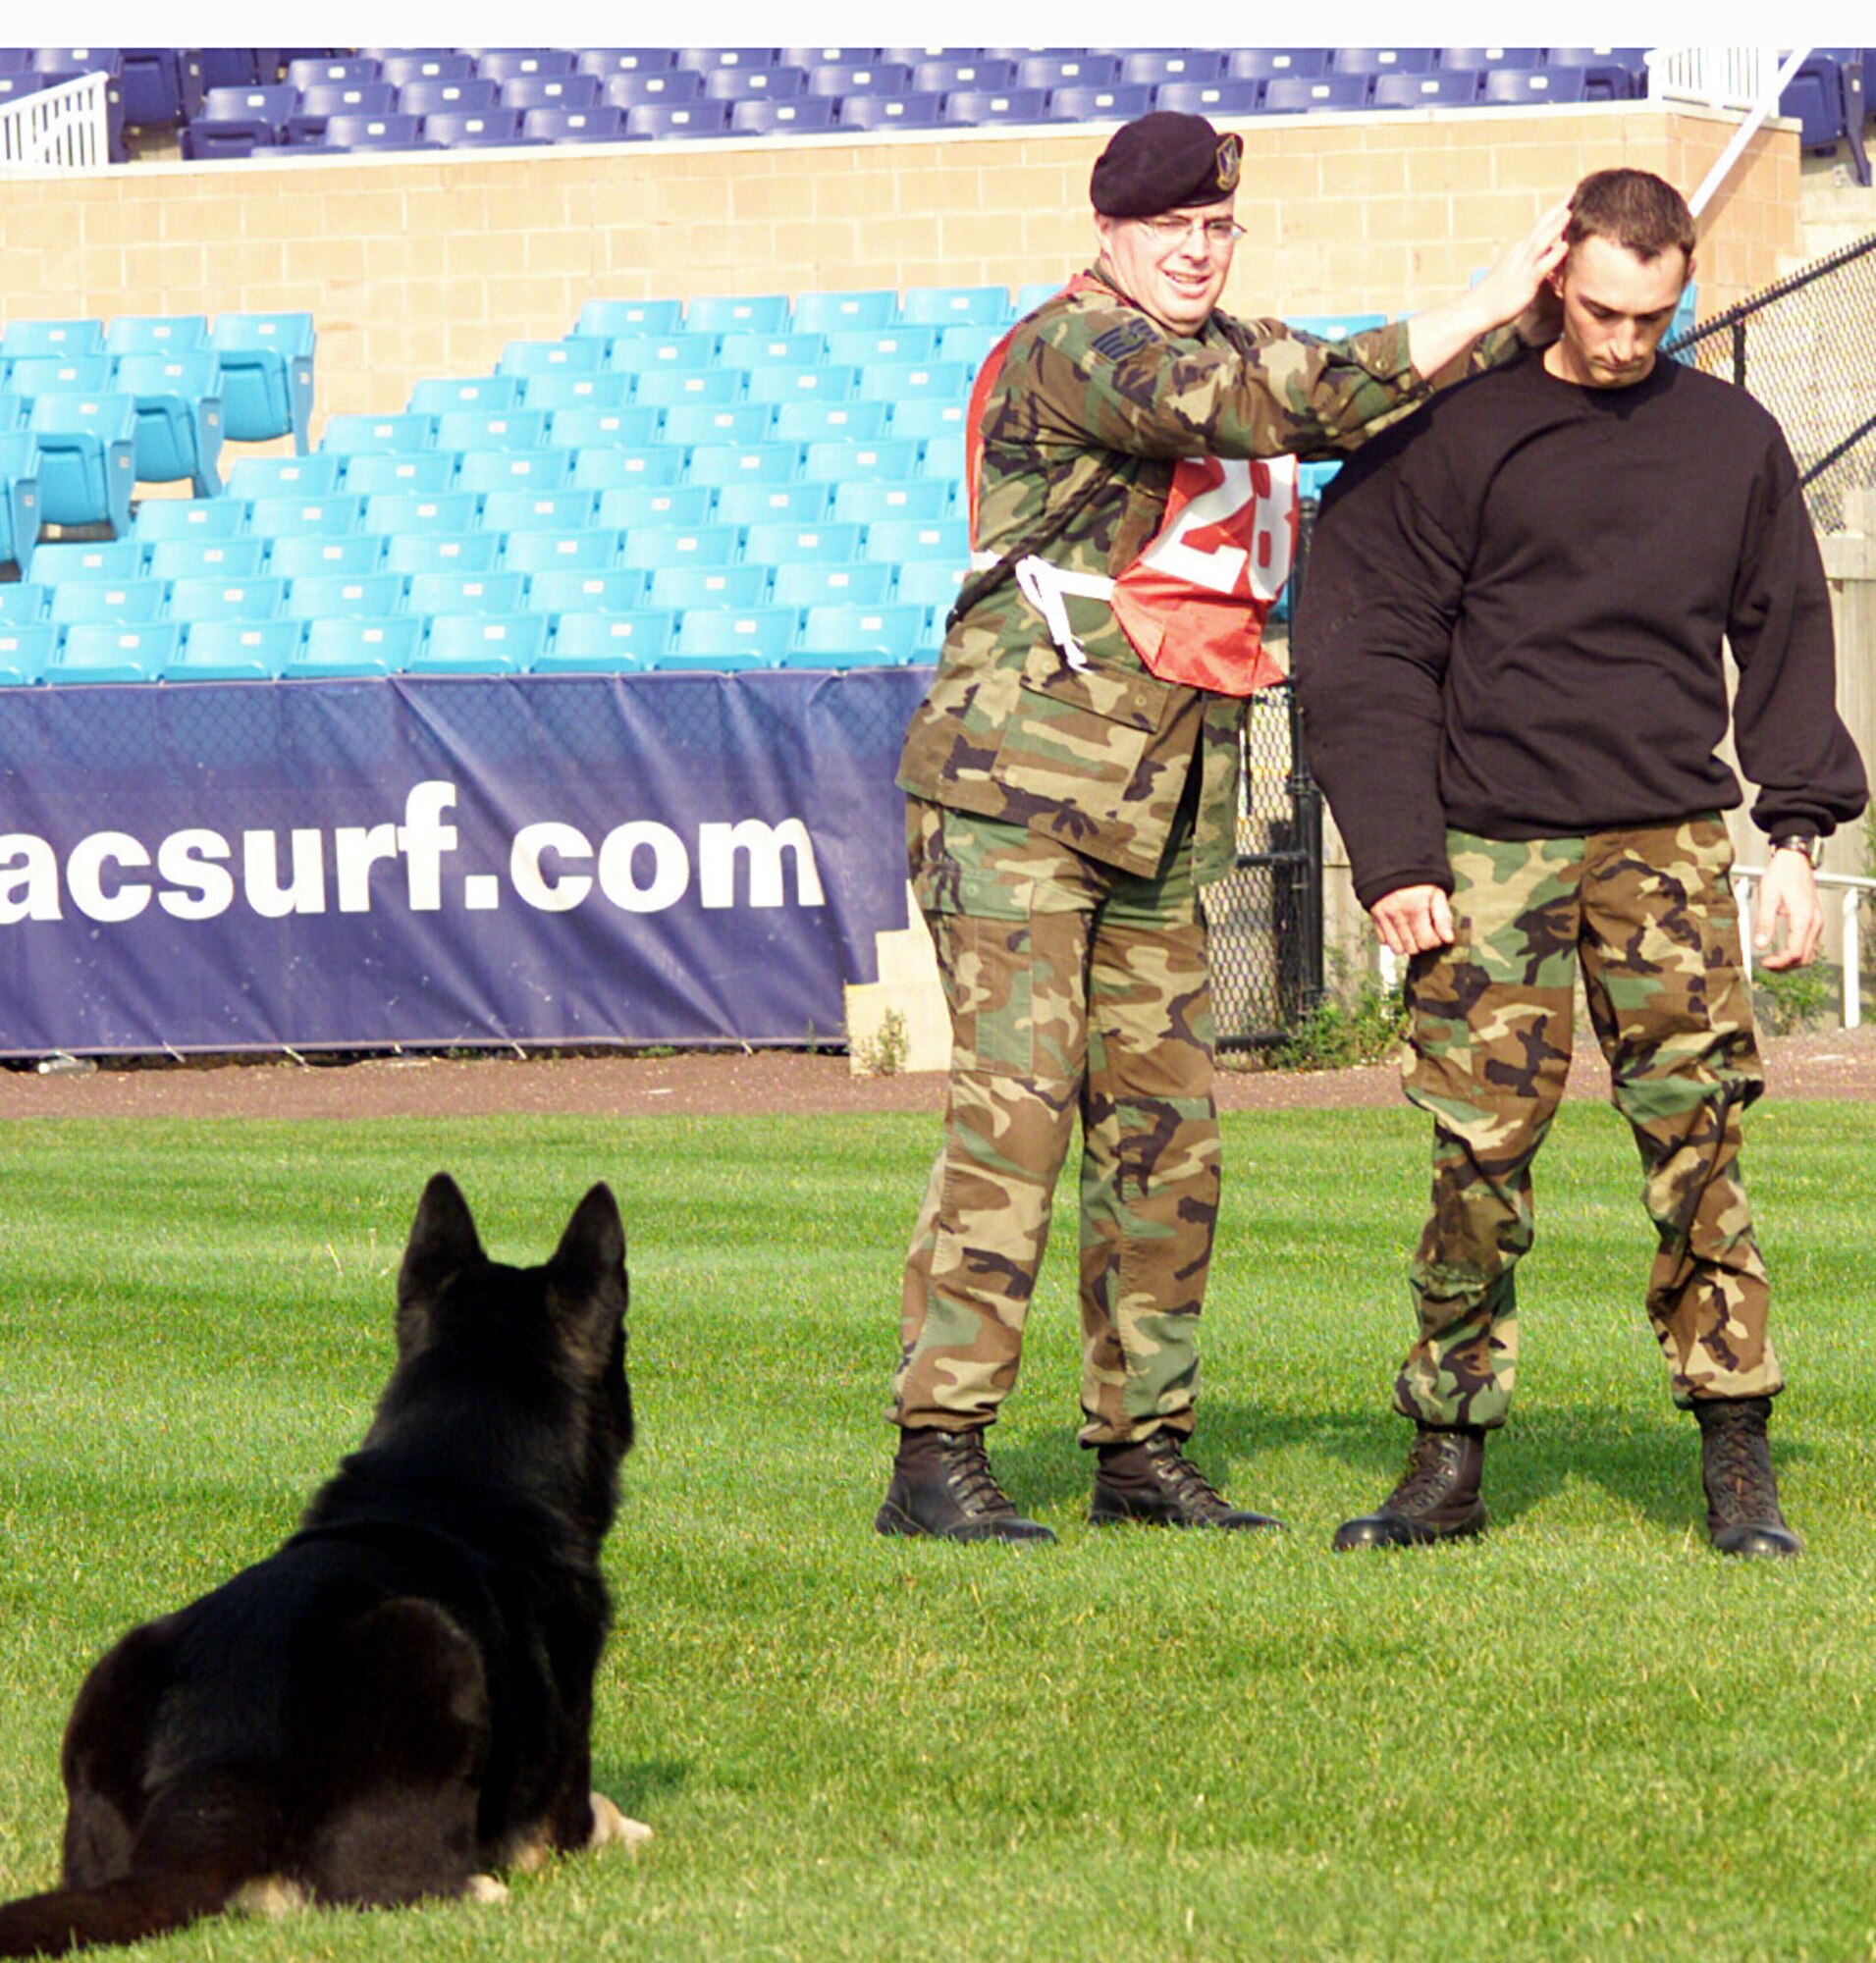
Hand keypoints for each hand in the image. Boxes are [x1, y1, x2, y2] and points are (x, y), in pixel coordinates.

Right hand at [1370, 883, 1454, 958]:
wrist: (1393, 864)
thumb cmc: (1419, 880)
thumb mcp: (1436, 893)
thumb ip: (1443, 916)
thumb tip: (1448, 939)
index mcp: (1416, 909)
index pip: (1427, 942)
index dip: (1436, 941)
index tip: (1437, 933)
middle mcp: (1398, 915)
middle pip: (1413, 949)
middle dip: (1422, 944)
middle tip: (1426, 932)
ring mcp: (1384, 918)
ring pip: (1397, 949)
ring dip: (1407, 945)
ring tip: (1413, 933)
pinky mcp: (1375, 918)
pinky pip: (1383, 941)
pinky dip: (1393, 939)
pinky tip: (1400, 929)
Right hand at [1467, 200, 1570, 336]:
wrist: (1475, 310)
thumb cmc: (1492, 297)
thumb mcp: (1510, 274)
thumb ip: (1526, 265)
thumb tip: (1540, 262)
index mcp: (1517, 251)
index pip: (1537, 226)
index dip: (1552, 211)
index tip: (1567, 197)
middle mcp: (1519, 254)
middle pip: (1540, 227)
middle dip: (1556, 209)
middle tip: (1573, 191)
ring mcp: (1522, 267)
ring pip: (1540, 242)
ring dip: (1555, 227)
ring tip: (1569, 212)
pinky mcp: (1525, 283)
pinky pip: (1541, 266)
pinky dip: (1553, 255)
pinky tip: (1565, 246)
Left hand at [1754, 848, 1823, 969]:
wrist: (1794, 860)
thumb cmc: (1781, 874)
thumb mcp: (1767, 897)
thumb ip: (1764, 922)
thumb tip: (1759, 945)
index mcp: (1804, 918)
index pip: (1794, 952)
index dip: (1779, 962)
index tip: (1763, 962)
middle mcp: (1815, 922)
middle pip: (1804, 957)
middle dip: (1785, 965)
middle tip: (1766, 963)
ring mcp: (1817, 921)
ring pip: (1809, 952)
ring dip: (1791, 960)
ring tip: (1772, 958)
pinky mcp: (1814, 919)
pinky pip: (1809, 943)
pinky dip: (1796, 951)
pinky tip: (1781, 948)